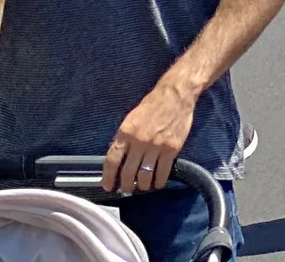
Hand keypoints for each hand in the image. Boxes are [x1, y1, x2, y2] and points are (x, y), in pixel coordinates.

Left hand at [103, 74, 197, 193]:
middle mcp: (139, 141)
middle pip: (127, 174)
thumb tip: (117, 159)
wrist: (176, 95)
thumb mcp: (132, 118)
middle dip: (126, 186)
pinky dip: (158, 182)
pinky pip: (162, 174)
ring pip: (144, 177)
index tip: (108, 186)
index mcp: (126, 132)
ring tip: (143, 185)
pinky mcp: (171, 149)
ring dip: (142, 186)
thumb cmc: (152, 105)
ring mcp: (156, 146)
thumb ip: (124, 138)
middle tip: (128, 188)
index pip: (112, 161)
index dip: (108, 178)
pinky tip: (158, 181)